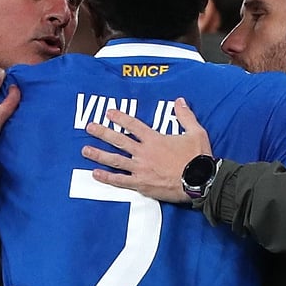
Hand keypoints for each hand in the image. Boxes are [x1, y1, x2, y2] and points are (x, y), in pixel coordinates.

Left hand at [81, 97, 211, 202]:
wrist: (200, 181)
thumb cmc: (199, 157)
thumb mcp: (196, 132)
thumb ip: (185, 116)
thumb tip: (180, 101)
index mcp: (155, 139)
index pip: (133, 125)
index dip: (120, 117)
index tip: (108, 113)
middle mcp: (144, 152)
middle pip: (118, 140)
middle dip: (102, 133)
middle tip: (89, 127)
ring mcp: (141, 169)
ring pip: (115, 160)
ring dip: (99, 154)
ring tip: (85, 150)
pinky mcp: (141, 184)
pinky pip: (120, 181)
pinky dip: (107, 178)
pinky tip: (95, 174)